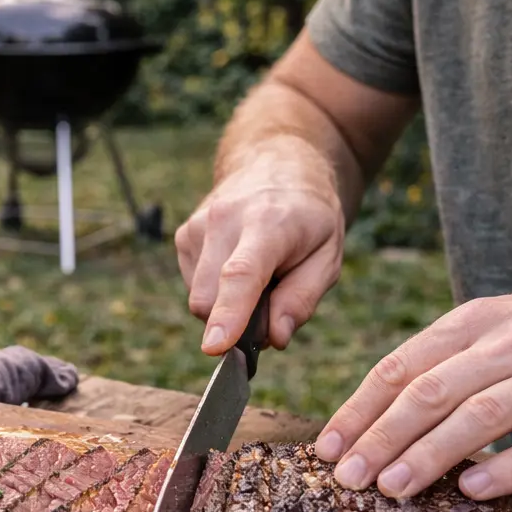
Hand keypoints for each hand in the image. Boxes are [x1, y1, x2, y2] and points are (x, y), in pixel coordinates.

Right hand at [176, 142, 345, 352]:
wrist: (277, 165)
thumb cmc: (308, 218)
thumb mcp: (328, 258)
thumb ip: (302, 299)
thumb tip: (274, 338)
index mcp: (267, 223)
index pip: (241, 274)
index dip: (229, 314)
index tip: (214, 346)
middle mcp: (223, 220)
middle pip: (209, 299)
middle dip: (236, 323)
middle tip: (272, 305)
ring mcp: (197, 226)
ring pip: (199, 299)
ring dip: (227, 305)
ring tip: (258, 276)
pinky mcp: (183, 235)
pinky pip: (194, 287)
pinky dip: (216, 291)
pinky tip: (236, 266)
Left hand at [314, 283, 511, 499]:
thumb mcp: (498, 326)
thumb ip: (443, 361)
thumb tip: (375, 415)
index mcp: (478, 321)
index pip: (403, 365)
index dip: (361, 408)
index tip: (328, 447)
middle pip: (433, 391)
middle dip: (382, 437)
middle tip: (348, 477)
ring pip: (482, 415)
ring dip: (431, 454)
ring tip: (393, 488)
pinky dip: (506, 467)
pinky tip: (471, 489)